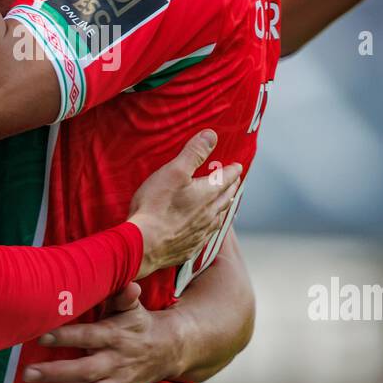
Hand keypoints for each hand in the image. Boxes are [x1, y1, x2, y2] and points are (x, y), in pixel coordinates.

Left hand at [24, 284, 186, 382]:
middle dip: (57, 373)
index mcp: (115, 336)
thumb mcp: (133, 308)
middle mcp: (116, 362)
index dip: (66, 336)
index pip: (88, 336)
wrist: (168, 348)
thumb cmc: (139, 323)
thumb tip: (129, 283)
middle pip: (85, 370)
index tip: (41, 335)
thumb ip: (124, 297)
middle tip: (28, 373)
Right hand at [127, 130, 240, 278]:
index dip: (233, 170)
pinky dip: (210, 228)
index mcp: (207, 194)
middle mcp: (208, 215)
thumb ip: (194, 153)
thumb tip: (212, 135)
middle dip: (231, 188)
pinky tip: (206, 230)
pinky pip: (206, 236)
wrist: (144, 244)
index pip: (226, 179)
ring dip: (223, 208)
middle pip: (225, 199)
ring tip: (225, 204)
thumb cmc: (156, 205)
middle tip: (235, 183)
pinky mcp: (189, 248)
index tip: (238, 166)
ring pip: (218, 218)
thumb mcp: (174, 171)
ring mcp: (200, 233)